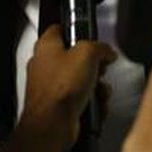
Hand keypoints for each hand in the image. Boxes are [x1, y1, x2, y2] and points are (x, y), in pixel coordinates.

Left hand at [2, 25, 116, 151]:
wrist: (52, 124)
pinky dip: (91, 101)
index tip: (90, 33)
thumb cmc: (60, 89)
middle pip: (74, 56)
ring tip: (99, 89)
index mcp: (46, 46)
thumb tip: (106, 51)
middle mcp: (45, 65)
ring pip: (79, 79)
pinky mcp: (58, 105)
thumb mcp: (87, 53)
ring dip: (95, 85)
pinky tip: (96, 104)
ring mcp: (50, 87)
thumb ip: (100, 47)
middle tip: (100, 66)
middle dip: (93, 63)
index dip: (77, 28)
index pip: (60, 28)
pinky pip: (80, 98)